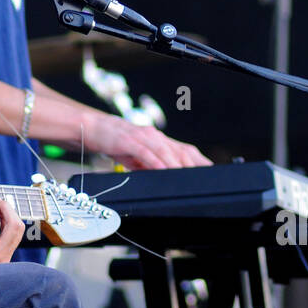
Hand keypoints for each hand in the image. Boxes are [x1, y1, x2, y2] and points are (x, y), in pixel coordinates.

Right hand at [86, 115, 211, 169]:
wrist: (96, 128)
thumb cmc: (119, 144)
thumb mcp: (139, 157)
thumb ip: (152, 165)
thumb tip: (165, 178)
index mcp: (160, 140)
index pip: (184, 150)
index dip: (199, 160)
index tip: (211, 172)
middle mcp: (155, 136)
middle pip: (179, 150)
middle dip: (193, 164)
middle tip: (204, 178)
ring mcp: (143, 137)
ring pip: (164, 151)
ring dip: (176, 164)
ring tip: (185, 176)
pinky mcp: (130, 141)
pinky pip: (146, 152)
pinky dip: (156, 161)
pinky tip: (163, 169)